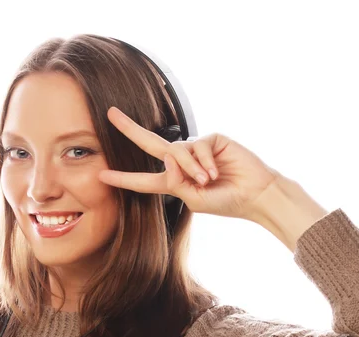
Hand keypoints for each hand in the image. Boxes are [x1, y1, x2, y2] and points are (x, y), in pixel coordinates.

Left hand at [98, 106, 283, 221]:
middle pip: (150, 144)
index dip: (124, 178)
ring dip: (190, 169)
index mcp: (175, 182)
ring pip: (176, 152)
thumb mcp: (194, 200)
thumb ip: (176, 183)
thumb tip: (166, 157)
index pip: (144, 180)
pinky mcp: (212, 139)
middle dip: (129, 129)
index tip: (102, 175)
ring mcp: (197, 149)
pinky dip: (203, 162)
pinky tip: (215, 172)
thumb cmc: (226, 201)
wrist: (256, 194)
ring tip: (207, 181)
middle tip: (110, 114)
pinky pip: (196, 147)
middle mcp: (182, 162)